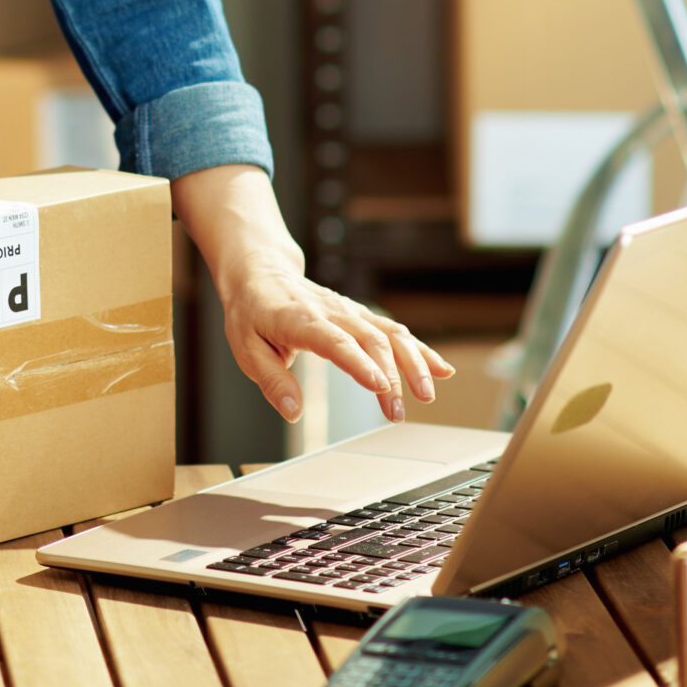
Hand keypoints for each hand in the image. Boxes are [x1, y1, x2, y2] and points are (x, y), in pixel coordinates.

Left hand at [217, 264, 452, 425]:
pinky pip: (395, 330)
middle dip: (390, 376)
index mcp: (300, 320)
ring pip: (390, 333)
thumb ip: (273, 382)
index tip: (379, 387)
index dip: (359, 363)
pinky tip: (441, 370)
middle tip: (397, 413)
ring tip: (429, 394)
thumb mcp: (246, 349)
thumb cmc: (252, 313)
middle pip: (370, 340)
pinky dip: (419, 349)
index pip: (335, 342)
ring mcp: (349, 311)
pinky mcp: (360, 315)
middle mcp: (331, 312)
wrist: (261, 273)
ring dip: (413, 363)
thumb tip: (293, 412)